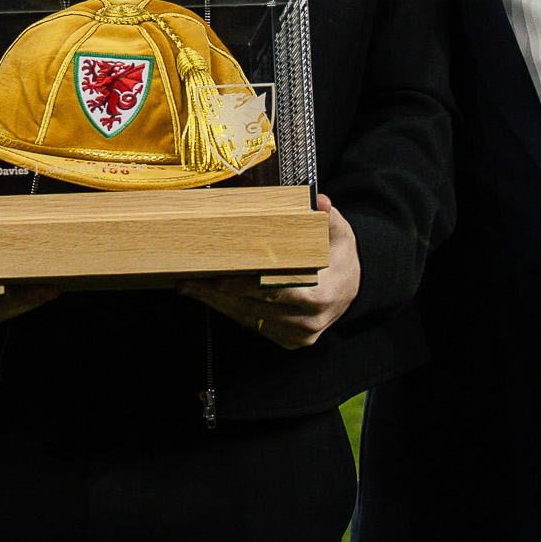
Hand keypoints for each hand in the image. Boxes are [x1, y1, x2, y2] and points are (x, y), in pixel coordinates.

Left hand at [180, 195, 360, 349]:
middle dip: (219, 296)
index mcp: (322, 296)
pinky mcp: (289, 340)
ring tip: (190, 288)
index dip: (247, 288)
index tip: (219, 280)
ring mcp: (298, 334)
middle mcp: (309, 321)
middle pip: (256, 309)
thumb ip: (326, 217)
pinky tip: (209, 298)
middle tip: (188, 283)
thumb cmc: (338, 255)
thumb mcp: (338, 233)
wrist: (351, 286)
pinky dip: (231, 311)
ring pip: (250, 320)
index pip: (278, 292)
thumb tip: (318, 201)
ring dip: (218, 305)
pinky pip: (254, 325)